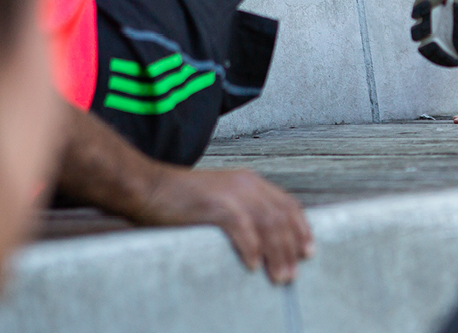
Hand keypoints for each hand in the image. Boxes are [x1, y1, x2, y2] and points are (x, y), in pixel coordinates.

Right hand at [134, 167, 312, 283]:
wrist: (148, 186)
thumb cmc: (180, 199)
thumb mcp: (220, 199)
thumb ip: (241, 211)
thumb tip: (261, 238)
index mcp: (250, 182)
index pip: (287, 204)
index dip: (301, 228)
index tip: (309, 250)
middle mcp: (247, 185)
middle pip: (281, 218)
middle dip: (292, 248)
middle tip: (295, 273)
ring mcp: (233, 194)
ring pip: (268, 226)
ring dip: (277, 254)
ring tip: (280, 276)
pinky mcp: (217, 206)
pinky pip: (243, 230)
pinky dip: (251, 249)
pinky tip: (254, 266)